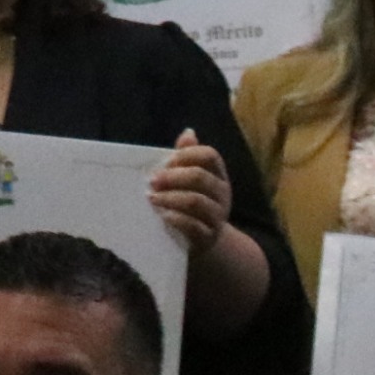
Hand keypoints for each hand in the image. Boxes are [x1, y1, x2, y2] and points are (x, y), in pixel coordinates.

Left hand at [149, 130, 235, 259]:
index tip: (168, 160)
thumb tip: (188, 132)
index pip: (210, 156)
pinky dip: (176, 219)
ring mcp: (217, 216)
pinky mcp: (208, 237)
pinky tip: (162, 216)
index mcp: (219, 175)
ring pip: (196, 201)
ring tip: (152, 198)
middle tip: (152, 180)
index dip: (188, 154)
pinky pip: (193, 226)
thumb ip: (187, 159)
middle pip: (201, 177)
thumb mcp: (192, 181)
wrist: (207, 242)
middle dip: (174, 176)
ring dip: (170, 197)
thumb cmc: (193, 205)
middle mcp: (222, 193)